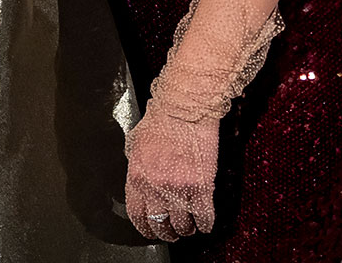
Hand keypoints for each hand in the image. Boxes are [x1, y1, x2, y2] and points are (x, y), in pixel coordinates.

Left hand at [123, 102, 218, 241]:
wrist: (184, 108)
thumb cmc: (161, 119)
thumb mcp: (136, 144)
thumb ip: (137, 167)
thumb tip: (139, 180)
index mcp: (137, 177)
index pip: (137, 215)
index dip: (145, 228)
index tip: (150, 231)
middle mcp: (155, 187)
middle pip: (159, 225)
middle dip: (166, 233)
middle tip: (171, 233)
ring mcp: (179, 189)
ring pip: (182, 225)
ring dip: (185, 229)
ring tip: (188, 227)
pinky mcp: (201, 187)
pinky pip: (203, 217)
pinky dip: (205, 224)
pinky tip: (204, 224)